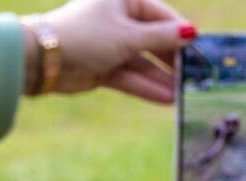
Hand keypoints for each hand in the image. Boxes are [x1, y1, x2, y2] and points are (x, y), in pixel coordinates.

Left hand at [25, 0, 194, 101]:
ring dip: (162, 78)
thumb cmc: (87, 36)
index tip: (202, 52)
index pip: (162, 15)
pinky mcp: (103, 67)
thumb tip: (192, 32)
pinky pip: (130, 76)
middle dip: (173, 61)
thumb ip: (162, 37)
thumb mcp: (130, 36)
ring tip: (185, 95)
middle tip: (196, 78)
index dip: (181, 34)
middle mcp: (118, 19)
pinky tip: (167, 99)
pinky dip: (146, 87)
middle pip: (153, 40)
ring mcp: (110, 45)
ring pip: (143, 62)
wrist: (44, 59)